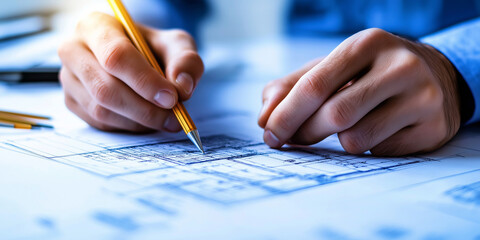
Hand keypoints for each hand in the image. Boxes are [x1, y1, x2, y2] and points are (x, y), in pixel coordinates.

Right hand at [58, 12, 203, 131]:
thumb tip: (182, 86)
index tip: (171, 98)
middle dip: (145, 109)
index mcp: (96, 26)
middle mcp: (73, 49)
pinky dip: (128, 127)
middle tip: (175, 117)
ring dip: (139, 121)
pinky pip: (100, 123)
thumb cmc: (153, 48)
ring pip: (101, 110)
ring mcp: (68, 78)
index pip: (116, 57)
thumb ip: (185, 61)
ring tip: (166, 119)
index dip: (145, 81)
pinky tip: (147, 120)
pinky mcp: (71, 101)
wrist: (137, 58)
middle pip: (105, 88)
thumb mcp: (175, 45)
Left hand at [258, 28, 460, 155]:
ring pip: (356, 139)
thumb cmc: (370, 73)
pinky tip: (377, 131)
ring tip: (345, 127)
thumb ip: (293, 86)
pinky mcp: (433, 128)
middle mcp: (400, 66)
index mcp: (367, 44)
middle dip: (305, 132)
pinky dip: (366, 148)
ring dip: (337, 142)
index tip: (269, 133)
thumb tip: (265, 117)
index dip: (286, 114)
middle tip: (294, 138)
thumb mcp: (333, 68)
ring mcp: (422, 97)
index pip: (315, 85)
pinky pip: (380, 152)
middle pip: (335, 114)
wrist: (436, 77)